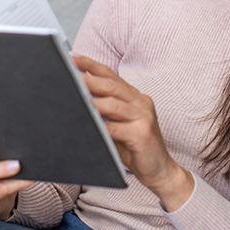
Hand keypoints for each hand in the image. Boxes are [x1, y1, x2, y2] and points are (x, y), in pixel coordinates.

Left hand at [73, 55, 194, 210]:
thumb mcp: (119, 125)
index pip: (111, 76)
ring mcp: (144, 116)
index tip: (74, 58)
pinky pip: (117, 128)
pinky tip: (87, 125)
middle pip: (111, 86)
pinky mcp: (143, 133)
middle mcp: (141, 102)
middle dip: (88, 79)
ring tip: (73, 97)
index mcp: (135, 97)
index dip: (92, 65)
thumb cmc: (135, 148)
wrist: (160, 171)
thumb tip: (77, 101)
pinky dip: (101, 126)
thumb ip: (105, 112)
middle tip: (69, 75)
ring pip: (113, 104)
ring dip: (92, 101)